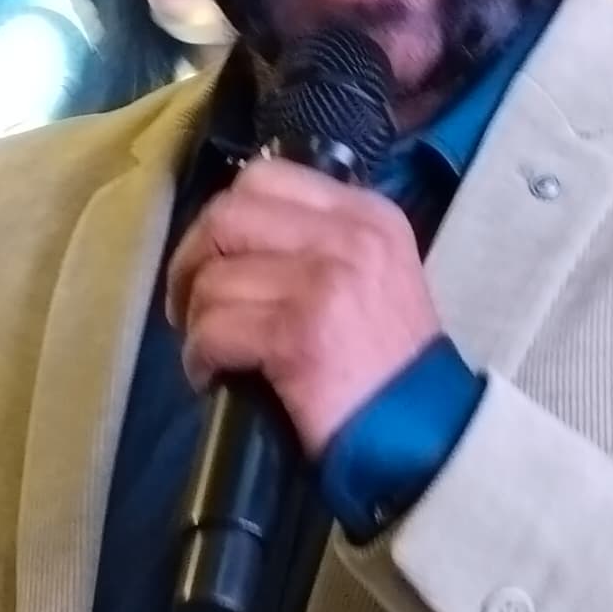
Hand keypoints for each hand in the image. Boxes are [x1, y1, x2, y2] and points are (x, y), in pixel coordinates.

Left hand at [167, 158, 439, 457]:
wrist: (422, 433)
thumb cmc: (388, 363)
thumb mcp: (372, 274)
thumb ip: (317, 241)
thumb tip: (235, 233)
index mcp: (366, 214)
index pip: (265, 178)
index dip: (222, 219)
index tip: (215, 259)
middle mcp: (348, 236)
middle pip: (228, 216)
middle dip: (192, 261)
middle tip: (190, 304)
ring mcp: (324, 282)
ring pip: (214, 277)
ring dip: (197, 320)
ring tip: (211, 351)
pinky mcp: (298, 334)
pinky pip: (215, 329)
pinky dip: (200, 356)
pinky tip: (212, 375)